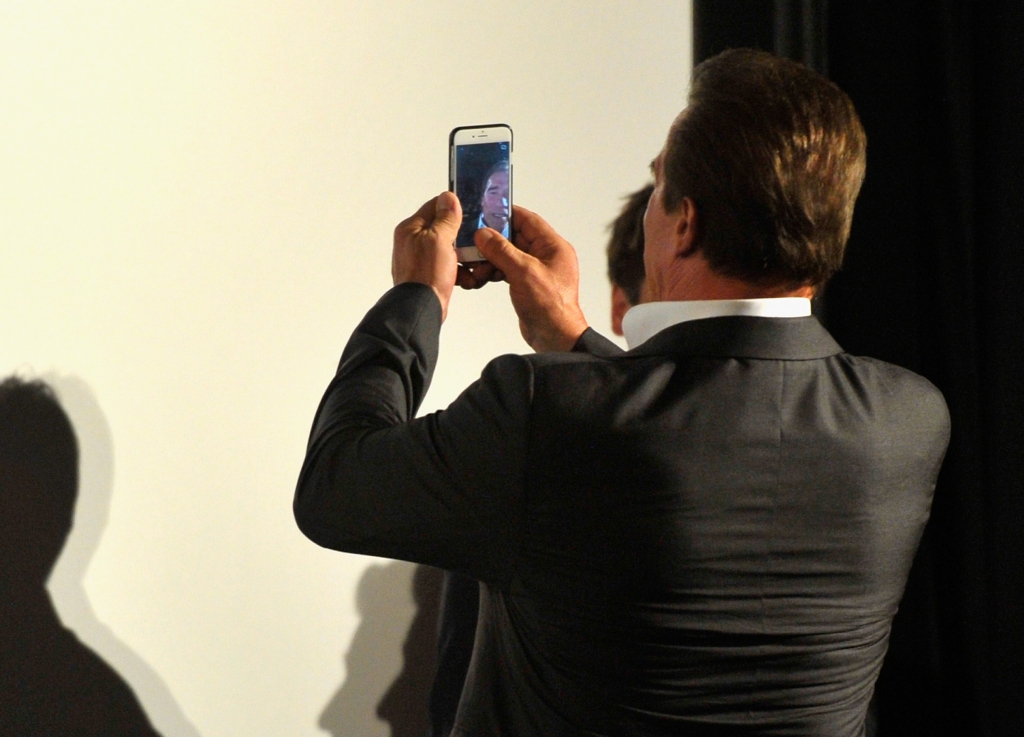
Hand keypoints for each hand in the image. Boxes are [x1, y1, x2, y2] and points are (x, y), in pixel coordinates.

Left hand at [392, 191, 462, 319]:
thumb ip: (446, 218)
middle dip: (462, 237)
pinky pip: (449, 267)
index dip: (454, 209)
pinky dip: (460, 271)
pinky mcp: (429, 275)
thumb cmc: (425, 275)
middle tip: (473, 243)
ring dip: (464, 256)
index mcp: (411, 228)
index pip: (434, 206)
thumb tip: (449, 198)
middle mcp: (413, 242)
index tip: (470, 213)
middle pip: (444, 229)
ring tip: (472, 264)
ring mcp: (421, 259)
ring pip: (450, 249)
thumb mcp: (439, 239)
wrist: (420, 309)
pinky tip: (466, 278)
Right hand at [474, 205, 588, 351]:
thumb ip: (502, 250)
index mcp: (554, 247)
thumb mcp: (524, 272)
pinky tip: (483, 276)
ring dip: (492, 258)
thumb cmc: (551, 307)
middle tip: (476, 243)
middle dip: (494, 241)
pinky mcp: (528, 284)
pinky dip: (495, 270)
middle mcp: (547, 256)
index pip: (528, 220)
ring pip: (509, 255)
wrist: (555, 338)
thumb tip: (484, 234)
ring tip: (478, 265)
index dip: (507, 214)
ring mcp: (537, 271)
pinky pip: (508, 270)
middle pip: (516, 237)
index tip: (487, 211)